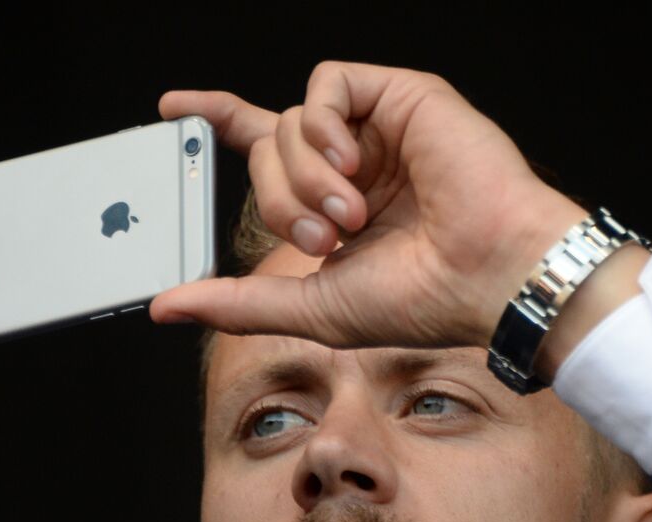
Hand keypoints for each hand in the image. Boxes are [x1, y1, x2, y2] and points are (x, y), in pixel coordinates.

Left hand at [149, 62, 589, 350]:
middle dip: (278, 198)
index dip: (217, 123)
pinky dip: (323, 127)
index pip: (264, 149)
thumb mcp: (305, 307)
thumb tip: (163, 306)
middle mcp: (352, 162)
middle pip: (266, 146)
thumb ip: (233, 302)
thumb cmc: (416, 300)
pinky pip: (326, 85)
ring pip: (290, 120)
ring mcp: (376, 129)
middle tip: (322, 239)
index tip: (171, 110)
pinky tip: (352, 165)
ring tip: (351, 217)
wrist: (488, 277)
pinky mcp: (400, 96)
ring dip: (304, 177)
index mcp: (332, 203)